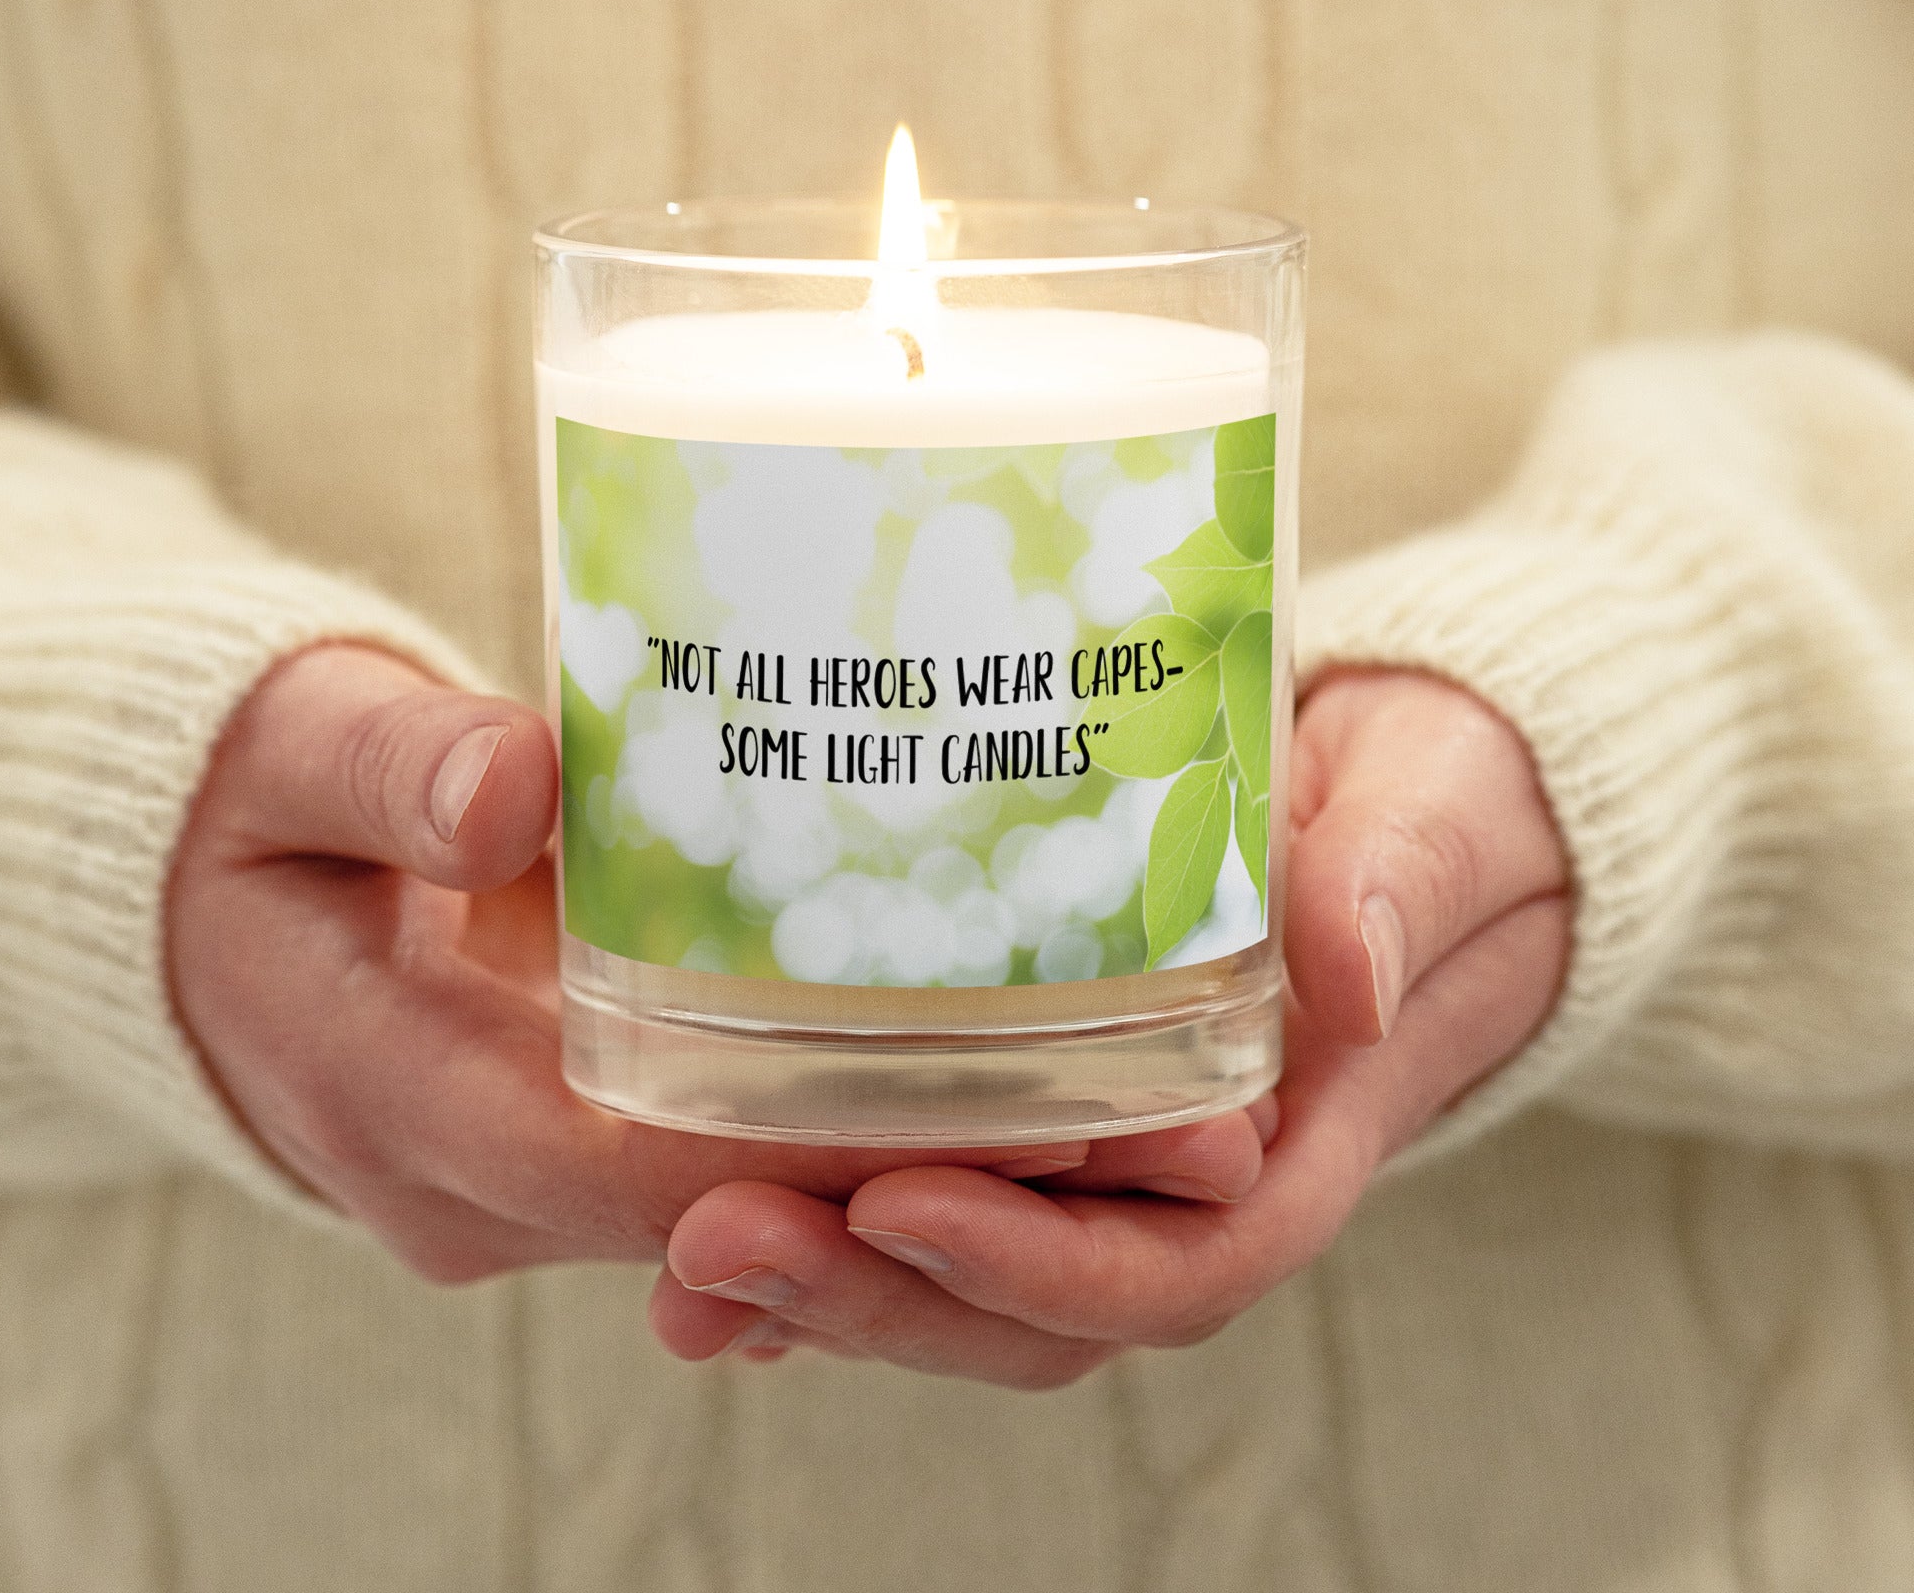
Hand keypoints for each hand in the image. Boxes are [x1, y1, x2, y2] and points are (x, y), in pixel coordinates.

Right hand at [166, 645, 1262, 1293]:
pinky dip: (860, 1148)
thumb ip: (389, 764)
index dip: (844, 1156)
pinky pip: (735, 1178)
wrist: (200, 902)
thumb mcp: (293, 750)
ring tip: (1140, 1101)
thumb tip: (511, 785)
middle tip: (1160, 1114)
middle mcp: (484, 1188)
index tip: (1022, 1106)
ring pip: (758, 1220)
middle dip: (944, 1183)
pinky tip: (1003, 1080)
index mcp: (408, 1098)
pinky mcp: (577, 1153)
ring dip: (932, 1181)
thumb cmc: (247, 811)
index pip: (654, 1173)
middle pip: (744, 1220)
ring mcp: (534, 1188)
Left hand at [649, 669, 1571, 1384]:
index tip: (899, 1204)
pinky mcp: (1047, 1102)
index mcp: (1296, 1141)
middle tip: (713, 1239)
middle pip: (1034, 1305)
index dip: (1036, 1265)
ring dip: (822, 1281)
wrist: (1416, 806)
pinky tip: (705, 1209)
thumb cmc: (1432, 811)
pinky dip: (827, 1222)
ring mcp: (1112, 1157)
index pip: (1173, 1265)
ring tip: (679, 1251)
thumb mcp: (1431, 820)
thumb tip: (1348, 965)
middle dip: (876, 1295)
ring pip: (965, 1274)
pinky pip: (936, 1189)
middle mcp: (1192, 1182)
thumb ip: (1399, 881)